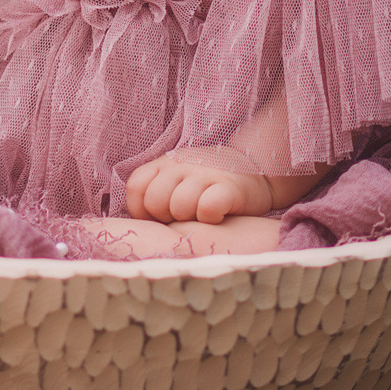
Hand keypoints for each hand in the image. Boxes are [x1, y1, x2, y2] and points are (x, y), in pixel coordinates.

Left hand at [125, 151, 272, 223]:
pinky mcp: (230, 187)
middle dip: (166, 217)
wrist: (254, 169)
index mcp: (164, 164)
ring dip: (189, 218)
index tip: (160, 216)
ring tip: (201, 215)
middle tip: (184, 216)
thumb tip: (136, 224)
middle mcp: (181, 166)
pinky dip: (209, 217)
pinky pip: (207, 207)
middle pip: (155, 201)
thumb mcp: (176, 181)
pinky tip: (217, 215)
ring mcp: (205, 174)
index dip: (142, 209)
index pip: (136, 187)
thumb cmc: (207, 185)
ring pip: (179, 205)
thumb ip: (154, 193)